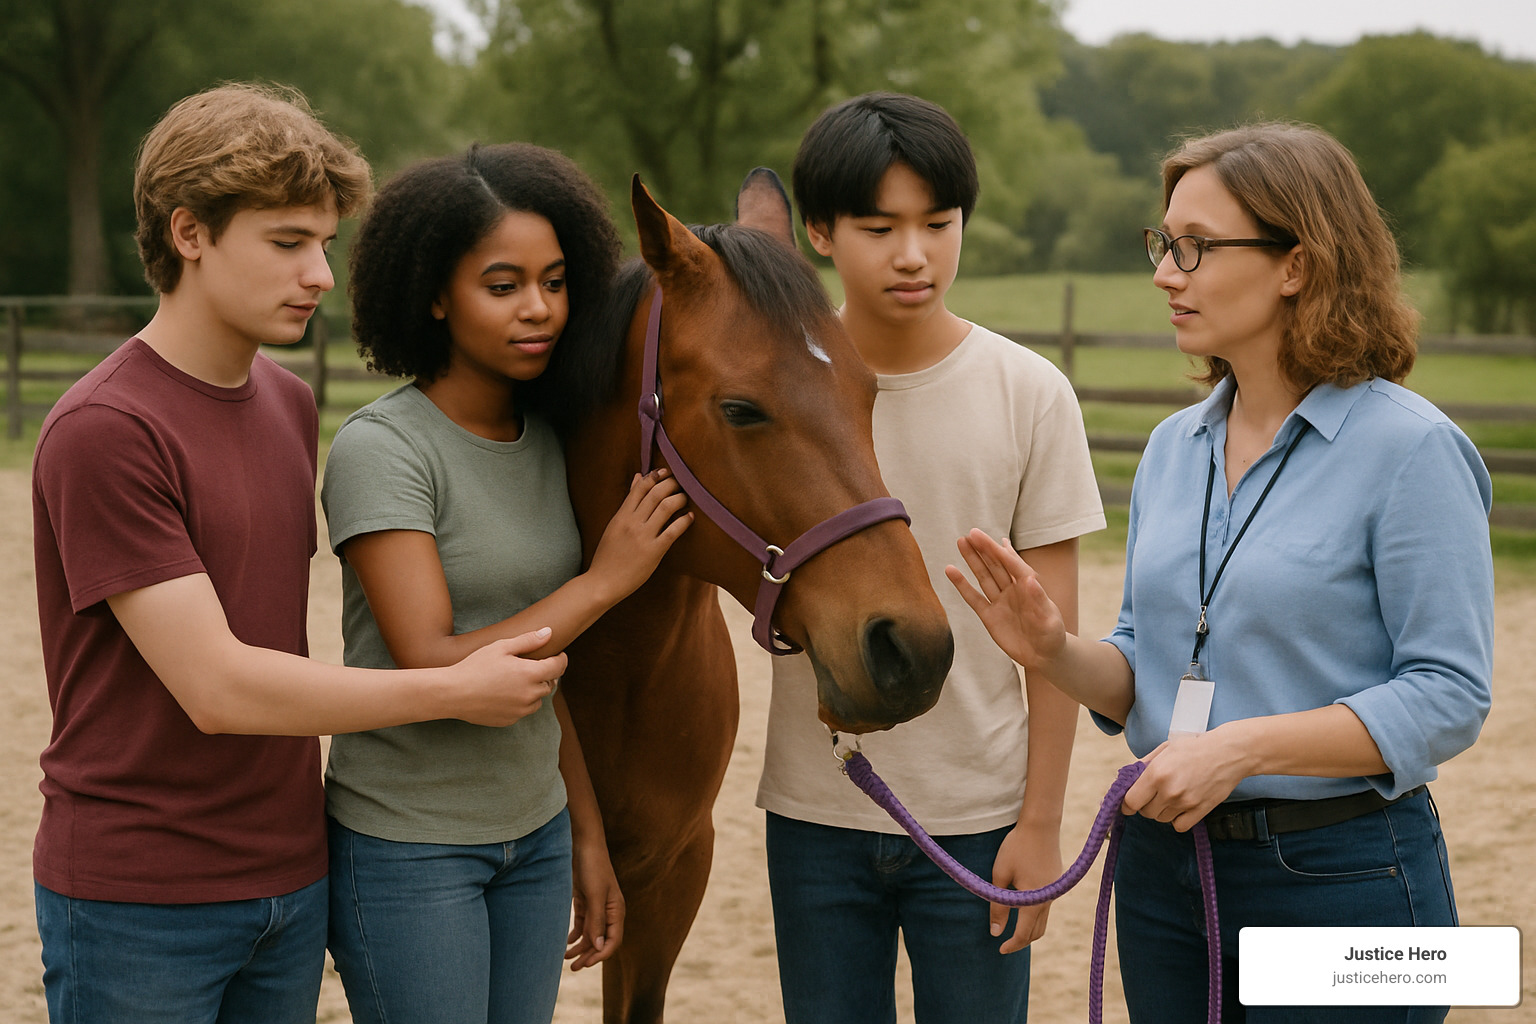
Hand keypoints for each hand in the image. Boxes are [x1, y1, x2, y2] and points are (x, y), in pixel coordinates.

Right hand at [448, 627, 566, 726]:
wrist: (453, 693)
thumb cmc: (475, 666)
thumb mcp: (501, 647)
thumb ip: (528, 640)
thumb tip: (549, 633)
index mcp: (530, 674)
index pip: (558, 667)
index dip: (561, 659)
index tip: (559, 655)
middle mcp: (529, 694)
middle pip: (550, 684)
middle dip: (546, 674)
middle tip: (533, 666)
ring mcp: (520, 710)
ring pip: (538, 700)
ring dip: (534, 690)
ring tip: (517, 680)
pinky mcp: (510, 720)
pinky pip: (523, 710)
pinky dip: (521, 702)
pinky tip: (505, 693)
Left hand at [566, 836, 623, 969]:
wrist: (582, 844)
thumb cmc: (593, 867)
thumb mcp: (595, 894)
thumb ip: (597, 921)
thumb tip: (599, 947)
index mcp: (616, 911)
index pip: (613, 941)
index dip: (601, 955)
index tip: (585, 964)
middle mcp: (608, 912)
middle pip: (601, 941)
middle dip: (588, 956)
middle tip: (573, 968)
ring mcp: (596, 907)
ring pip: (590, 935)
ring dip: (580, 948)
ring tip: (566, 959)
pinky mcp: (585, 902)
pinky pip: (582, 925)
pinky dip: (575, 936)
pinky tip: (566, 943)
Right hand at [588, 469, 691, 599]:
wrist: (602, 582)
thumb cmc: (608, 555)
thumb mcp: (614, 524)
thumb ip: (628, 502)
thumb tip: (637, 477)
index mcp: (621, 515)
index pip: (640, 487)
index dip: (656, 476)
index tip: (666, 472)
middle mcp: (632, 523)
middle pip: (656, 493)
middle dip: (672, 483)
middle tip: (681, 482)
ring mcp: (643, 537)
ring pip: (665, 507)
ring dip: (679, 498)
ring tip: (686, 497)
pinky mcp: (653, 552)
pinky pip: (673, 531)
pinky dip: (684, 520)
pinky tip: (690, 517)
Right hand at [945, 529, 1066, 672]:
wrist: (1044, 656)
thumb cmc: (1052, 635)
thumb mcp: (1050, 619)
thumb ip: (1039, 599)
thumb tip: (1030, 579)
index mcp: (1029, 586)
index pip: (1011, 563)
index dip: (996, 550)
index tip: (981, 537)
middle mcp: (1013, 590)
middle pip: (995, 565)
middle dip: (983, 549)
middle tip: (969, 534)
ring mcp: (1000, 602)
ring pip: (984, 576)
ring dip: (972, 560)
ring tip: (961, 542)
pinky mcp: (989, 616)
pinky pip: (973, 598)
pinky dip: (962, 585)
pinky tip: (951, 571)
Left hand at [989, 821, 1062, 952]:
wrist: (1040, 825)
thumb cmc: (1016, 848)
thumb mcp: (1001, 875)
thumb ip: (998, 906)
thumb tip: (995, 932)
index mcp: (1034, 901)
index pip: (1024, 934)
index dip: (1011, 944)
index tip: (999, 949)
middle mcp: (1049, 900)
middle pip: (1037, 932)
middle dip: (1021, 940)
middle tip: (1004, 943)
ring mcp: (1055, 892)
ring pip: (1043, 920)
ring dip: (1029, 928)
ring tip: (1011, 927)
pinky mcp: (1057, 883)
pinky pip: (1046, 906)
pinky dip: (1034, 914)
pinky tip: (1021, 906)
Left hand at [1122, 726, 1250, 830]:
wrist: (1228, 752)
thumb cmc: (1195, 747)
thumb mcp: (1164, 749)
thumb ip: (1144, 765)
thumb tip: (1128, 779)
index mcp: (1156, 773)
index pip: (1131, 801)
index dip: (1127, 804)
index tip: (1128, 803)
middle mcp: (1169, 791)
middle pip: (1145, 812)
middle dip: (1146, 804)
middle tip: (1154, 794)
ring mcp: (1185, 803)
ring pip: (1161, 819)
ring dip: (1162, 811)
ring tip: (1172, 795)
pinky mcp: (1200, 811)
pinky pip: (1179, 826)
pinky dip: (1177, 819)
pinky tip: (1181, 807)